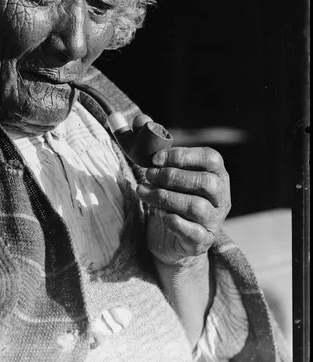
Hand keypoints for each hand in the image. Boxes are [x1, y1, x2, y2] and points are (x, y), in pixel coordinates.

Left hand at [136, 147, 230, 266]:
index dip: (183, 156)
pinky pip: (192, 232)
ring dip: (164, 197)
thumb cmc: (168, 196)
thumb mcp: (161, 170)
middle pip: (206, 182)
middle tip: (148, 176)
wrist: (168, 239)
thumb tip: (139, 119)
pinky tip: (157, 213)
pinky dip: (173, 221)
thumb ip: (151, 143)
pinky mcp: (202, 241)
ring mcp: (214, 221)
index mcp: (216, 174)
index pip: (211, 158)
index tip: (155, 158)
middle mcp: (221, 197)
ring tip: (142, 192)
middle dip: (172, 177)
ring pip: (197, 206)